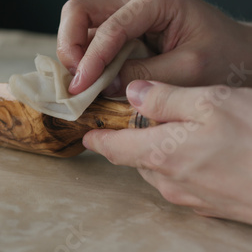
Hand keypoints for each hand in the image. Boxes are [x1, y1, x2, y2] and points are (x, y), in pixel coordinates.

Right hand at [57, 0, 251, 95]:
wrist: (238, 55)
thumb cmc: (224, 56)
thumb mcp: (189, 69)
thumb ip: (144, 75)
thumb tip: (103, 86)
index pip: (110, 26)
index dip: (91, 59)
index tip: (81, 88)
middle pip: (79, 11)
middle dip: (70, 46)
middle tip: (77, 79)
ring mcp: (124, 14)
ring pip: (78, 25)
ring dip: (74, 55)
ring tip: (84, 83)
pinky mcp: (121, 31)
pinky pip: (89, 40)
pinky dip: (84, 61)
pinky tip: (92, 80)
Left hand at [83, 80, 251, 224]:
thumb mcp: (211, 102)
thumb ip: (165, 98)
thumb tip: (132, 93)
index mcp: (161, 154)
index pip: (113, 149)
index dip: (97, 139)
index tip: (87, 133)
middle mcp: (170, 182)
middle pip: (135, 159)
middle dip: (131, 139)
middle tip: (138, 119)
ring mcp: (190, 198)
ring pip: (159, 170)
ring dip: (157, 151)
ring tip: (174, 131)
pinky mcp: (211, 206)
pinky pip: (182, 182)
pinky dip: (180, 164)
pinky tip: (201, 151)